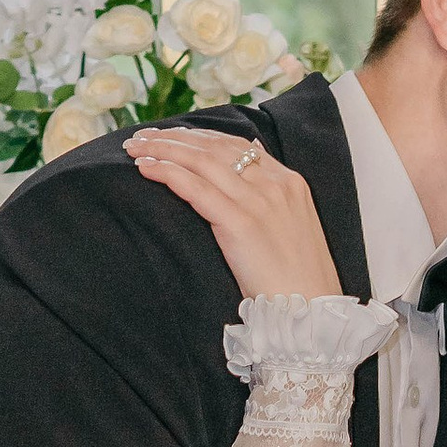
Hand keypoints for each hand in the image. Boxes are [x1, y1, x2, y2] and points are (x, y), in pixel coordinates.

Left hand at [123, 126, 343, 300]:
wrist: (312, 311)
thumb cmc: (299, 281)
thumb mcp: (294, 227)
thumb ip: (272, 197)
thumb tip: (250, 164)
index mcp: (290, 182)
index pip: (237, 144)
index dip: (200, 136)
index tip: (172, 136)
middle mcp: (275, 184)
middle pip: (216, 146)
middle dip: (175, 137)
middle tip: (142, 136)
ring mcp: (258, 202)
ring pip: (202, 160)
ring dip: (163, 149)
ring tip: (134, 148)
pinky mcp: (240, 224)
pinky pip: (196, 188)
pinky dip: (168, 173)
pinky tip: (146, 169)